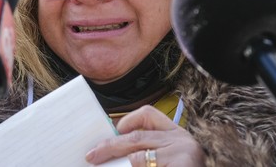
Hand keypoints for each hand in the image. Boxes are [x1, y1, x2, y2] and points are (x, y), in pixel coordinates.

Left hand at [86, 105, 204, 165]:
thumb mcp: (168, 159)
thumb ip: (147, 151)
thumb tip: (112, 151)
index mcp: (178, 134)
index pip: (149, 113)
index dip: (127, 121)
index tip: (113, 132)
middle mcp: (182, 140)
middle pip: (137, 137)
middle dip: (110, 147)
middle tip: (92, 156)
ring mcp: (184, 155)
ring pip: (138, 158)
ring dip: (117, 165)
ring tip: (100, 166)